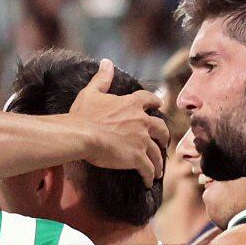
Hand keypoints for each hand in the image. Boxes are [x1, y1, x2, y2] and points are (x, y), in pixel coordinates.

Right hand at [70, 59, 168, 184]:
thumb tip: (106, 62)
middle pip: (161, 128)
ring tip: (159, 169)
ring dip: (159, 161)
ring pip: (157, 152)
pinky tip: (148, 182)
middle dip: (163, 136)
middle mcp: (142, 121)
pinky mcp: (138, 157)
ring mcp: (141, 140)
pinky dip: (150, 176)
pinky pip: (149, 169)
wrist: (81, 135)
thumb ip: (102, 78)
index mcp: (132, 104)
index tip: (159, 106)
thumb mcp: (92, 93)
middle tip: (163, 142)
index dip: (156, 103)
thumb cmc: (83, 115)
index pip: (150, 100)